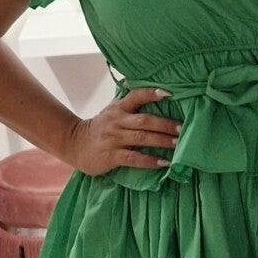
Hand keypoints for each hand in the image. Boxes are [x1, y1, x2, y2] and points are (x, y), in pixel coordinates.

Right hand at [63, 86, 181, 175]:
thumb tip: (160, 96)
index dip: (151, 93)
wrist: (74, 144)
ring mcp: (113, 138)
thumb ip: (131, 106)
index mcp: (119, 108)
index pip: (135, 96)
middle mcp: (116, 121)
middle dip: (165, 124)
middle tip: (183, 128)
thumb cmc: (102, 127)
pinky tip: (164, 163)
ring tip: (179, 144)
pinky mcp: (111, 156)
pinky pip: (133, 158)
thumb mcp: (113, 112)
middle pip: (144, 121)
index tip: (169, 93)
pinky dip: (150, 161)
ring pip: (141, 138)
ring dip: (162, 141)